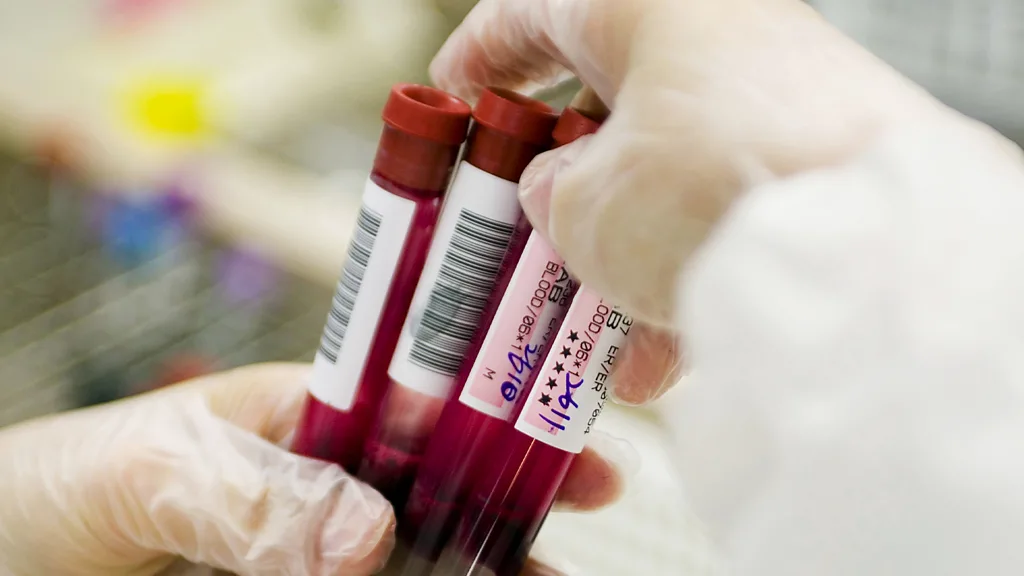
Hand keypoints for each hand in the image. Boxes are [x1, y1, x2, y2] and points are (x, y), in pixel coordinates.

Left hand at [0, 363, 636, 575]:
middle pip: (444, 487)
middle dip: (518, 503)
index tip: (574, 454)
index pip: (427, 400)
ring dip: (487, 566)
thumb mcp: (153, 469)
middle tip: (581, 527)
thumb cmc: (62, 487)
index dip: (509, 419)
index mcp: (309, 412)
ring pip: (423, 555)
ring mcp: (316, 548)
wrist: (5, 558)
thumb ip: (255, 491)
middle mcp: (326, 481)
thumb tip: (370, 532)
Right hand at [430, 0, 960, 331]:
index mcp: (639, 2)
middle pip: (602, 108)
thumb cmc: (712, 191)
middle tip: (518, 240)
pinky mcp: (816, 156)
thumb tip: (561, 198)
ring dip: (619, 258)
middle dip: (556, 192)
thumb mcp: (582, 206)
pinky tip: (661, 352)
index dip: (477, 61)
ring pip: (661, 174)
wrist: (873, 249)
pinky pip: (722, 209)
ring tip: (593, 337)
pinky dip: (684, 273)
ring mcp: (769, 91)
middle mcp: (712, 31)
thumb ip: (550, 196)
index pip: (530, 14)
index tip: (450, 99)